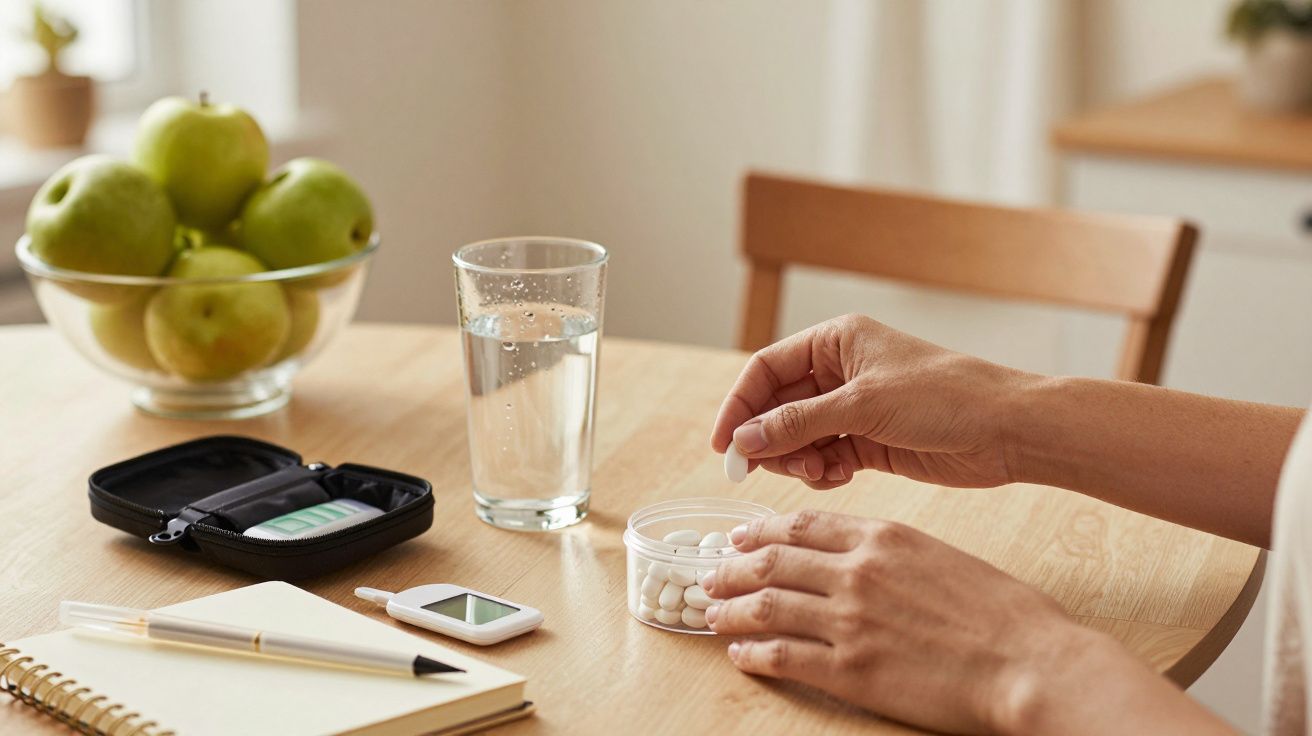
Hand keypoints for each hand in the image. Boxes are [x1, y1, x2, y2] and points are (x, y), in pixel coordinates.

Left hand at [701, 511, 1232, 735]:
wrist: (1031, 661)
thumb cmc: (1000, 612)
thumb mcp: (940, 556)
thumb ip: (890, 551)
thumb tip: (854, 554)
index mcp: (881, 537)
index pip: (801, 525)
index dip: (761, 531)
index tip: (740, 537)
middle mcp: (856, 572)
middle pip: (771, 562)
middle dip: (732, 567)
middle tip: (711, 575)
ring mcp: (850, 621)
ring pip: (765, 606)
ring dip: (730, 609)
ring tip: (712, 613)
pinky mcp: (850, 670)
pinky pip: (782, 656)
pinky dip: (752, 653)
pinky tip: (741, 654)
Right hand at [710, 314, 1030, 489]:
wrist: (1007, 430)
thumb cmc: (944, 397)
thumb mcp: (862, 406)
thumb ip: (798, 423)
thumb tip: (743, 440)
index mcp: (836, 341)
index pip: (765, 369)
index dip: (739, 406)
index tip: (723, 446)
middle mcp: (840, 372)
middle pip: (777, 407)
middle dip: (768, 440)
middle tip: (763, 471)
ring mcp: (854, 409)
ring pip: (798, 438)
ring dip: (797, 460)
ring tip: (817, 473)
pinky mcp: (870, 442)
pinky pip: (825, 458)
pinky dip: (822, 472)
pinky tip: (838, 477)